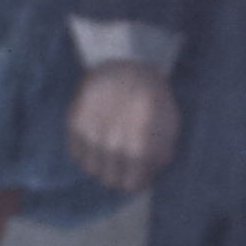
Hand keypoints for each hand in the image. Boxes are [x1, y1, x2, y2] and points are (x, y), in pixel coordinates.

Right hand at [70, 59, 181, 193]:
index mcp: (138, 148)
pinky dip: (86, 152)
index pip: (131, 185)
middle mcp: (111, 145)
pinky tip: (97, 141)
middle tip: (125, 163)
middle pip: (109, 180)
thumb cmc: (153, 95)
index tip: (138, 175)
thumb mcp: (170, 124)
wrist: (127, 60)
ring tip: (111, 151)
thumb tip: (149, 175)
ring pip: (91, 169)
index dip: (137, 181)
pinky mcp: (75, 123)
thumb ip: (162, 154)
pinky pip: (76, 153)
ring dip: (102, 164)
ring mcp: (91, 134)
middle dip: (120, 175)